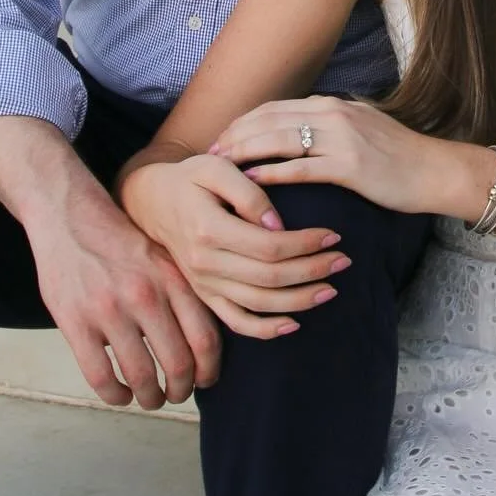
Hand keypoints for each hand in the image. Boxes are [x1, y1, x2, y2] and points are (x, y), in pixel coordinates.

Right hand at [0, 110, 223, 414]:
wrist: (69, 215)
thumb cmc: (121, 242)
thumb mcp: (162, 258)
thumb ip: (182, 294)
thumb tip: (205, 345)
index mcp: (172, 279)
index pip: (205, 338)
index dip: (209, 370)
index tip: (205, 381)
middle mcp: (145, 295)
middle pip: (178, 364)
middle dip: (181, 390)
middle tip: (177, 395)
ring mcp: (109, 310)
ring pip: (141, 376)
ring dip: (150, 397)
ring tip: (150, 398)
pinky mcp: (75, 322)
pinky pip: (101, 376)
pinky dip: (115, 395)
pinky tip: (120, 394)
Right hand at [120, 154, 353, 337]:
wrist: (151, 201)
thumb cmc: (190, 178)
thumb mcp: (215, 166)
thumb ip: (248, 192)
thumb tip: (277, 223)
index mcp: (209, 230)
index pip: (269, 246)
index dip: (306, 243)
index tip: (334, 234)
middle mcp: (205, 263)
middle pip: (270, 278)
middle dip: (313, 271)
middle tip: (344, 260)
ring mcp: (204, 284)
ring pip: (259, 304)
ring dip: (300, 300)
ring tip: (331, 288)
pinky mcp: (204, 296)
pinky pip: (236, 322)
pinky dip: (266, 329)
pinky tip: (294, 322)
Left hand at [209, 95, 490, 218]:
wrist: (436, 170)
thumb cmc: (400, 157)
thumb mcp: (362, 128)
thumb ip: (331, 125)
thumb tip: (300, 131)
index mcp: (333, 105)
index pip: (275, 107)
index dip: (243, 122)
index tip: (222, 139)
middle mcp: (333, 114)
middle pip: (269, 119)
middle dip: (235, 135)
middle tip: (209, 153)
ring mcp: (341, 138)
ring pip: (279, 139)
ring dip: (244, 152)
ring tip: (220, 167)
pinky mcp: (349, 166)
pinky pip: (300, 168)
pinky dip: (271, 174)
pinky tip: (250, 183)